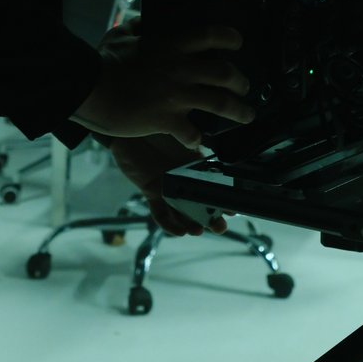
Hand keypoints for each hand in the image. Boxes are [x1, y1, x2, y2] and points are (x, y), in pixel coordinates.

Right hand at [74, 20, 254, 147]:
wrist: (90, 89)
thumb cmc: (102, 61)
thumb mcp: (120, 35)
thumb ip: (136, 28)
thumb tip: (142, 23)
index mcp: (171, 46)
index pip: (211, 36)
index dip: (230, 38)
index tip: (238, 43)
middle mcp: (181, 69)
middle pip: (225, 73)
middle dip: (241, 81)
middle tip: (244, 86)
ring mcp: (177, 96)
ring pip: (220, 103)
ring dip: (238, 110)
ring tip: (246, 115)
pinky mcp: (167, 120)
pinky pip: (192, 133)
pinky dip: (198, 140)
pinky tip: (199, 144)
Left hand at [105, 132, 229, 236]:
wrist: (130, 132)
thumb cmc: (158, 129)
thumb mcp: (182, 136)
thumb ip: (196, 146)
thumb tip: (213, 150)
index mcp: (196, 167)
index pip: (214, 186)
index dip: (224, 200)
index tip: (233, 210)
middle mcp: (185, 181)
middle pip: (200, 204)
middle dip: (211, 218)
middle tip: (219, 227)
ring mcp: (169, 189)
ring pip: (182, 212)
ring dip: (192, 224)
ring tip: (198, 231)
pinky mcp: (152, 194)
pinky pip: (161, 213)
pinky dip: (169, 224)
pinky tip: (179, 232)